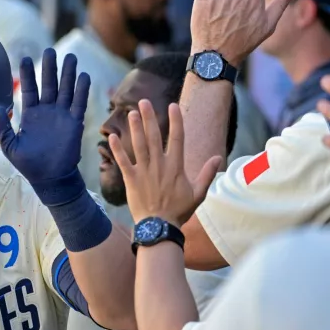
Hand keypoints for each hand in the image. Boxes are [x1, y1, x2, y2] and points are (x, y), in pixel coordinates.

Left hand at [0, 49, 89, 204]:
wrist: (50, 178)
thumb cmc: (29, 164)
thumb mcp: (10, 146)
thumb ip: (3, 127)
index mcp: (31, 115)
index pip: (30, 89)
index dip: (28, 74)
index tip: (25, 57)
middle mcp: (47, 111)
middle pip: (49, 84)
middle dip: (49, 67)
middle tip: (50, 50)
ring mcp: (62, 115)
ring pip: (65, 89)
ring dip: (68, 73)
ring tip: (70, 57)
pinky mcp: (75, 123)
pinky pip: (79, 103)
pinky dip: (82, 90)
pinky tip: (83, 76)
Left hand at [109, 100, 221, 226]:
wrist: (159, 227)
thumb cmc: (179, 211)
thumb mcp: (198, 193)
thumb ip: (207, 174)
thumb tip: (218, 158)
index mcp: (176, 166)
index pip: (177, 138)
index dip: (175, 121)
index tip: (172, 106)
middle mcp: (159, 165)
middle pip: (154, 137)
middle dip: (149, 118)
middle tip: (144, 102)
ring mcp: (144, 171)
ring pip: (138, 145)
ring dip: (134, 128)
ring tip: (131, 113)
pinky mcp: (130, 179)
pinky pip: (122, 161)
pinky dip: (117, 149)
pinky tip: (112, 136)